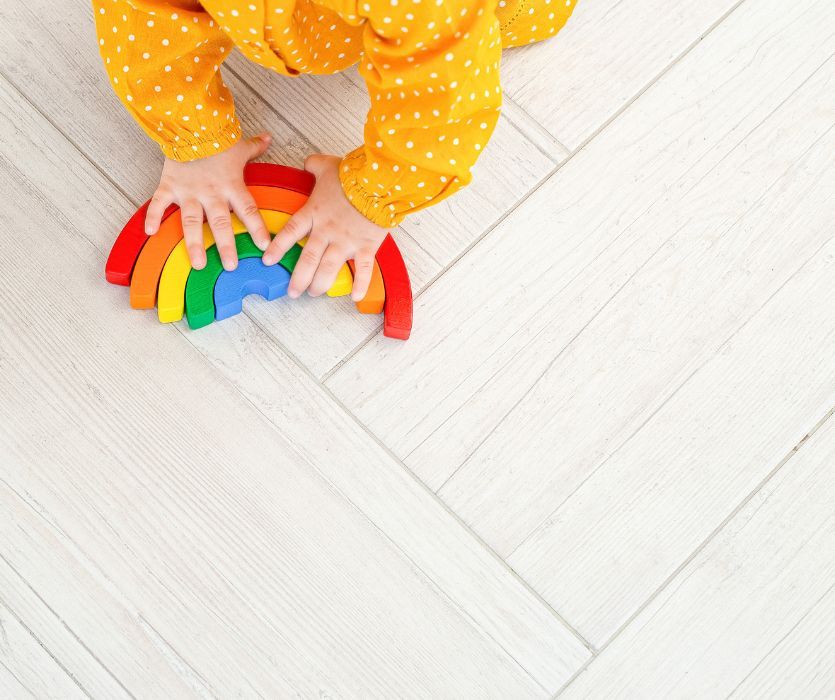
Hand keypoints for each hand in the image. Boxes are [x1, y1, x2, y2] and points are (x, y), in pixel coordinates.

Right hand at [144, 133, 273, 270]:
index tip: (265, 246)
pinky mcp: (169, 186)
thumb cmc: (215, 136)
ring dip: (195, 244)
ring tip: (199, 264)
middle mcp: (211, 192)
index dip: (257, 228)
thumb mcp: (238, 144)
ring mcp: (189, 191)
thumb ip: (255, 147)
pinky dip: (152, 217)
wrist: (188, 122)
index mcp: (231, 185)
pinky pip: (159, 204)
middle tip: (231, 266)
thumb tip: (270, 139)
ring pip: (192, 222)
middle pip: (220, 223)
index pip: (249, 210)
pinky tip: (150, 233)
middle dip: (226, 245)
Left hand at [262, 154, 388, 300]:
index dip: (278, 248)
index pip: (290, 233)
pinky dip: (360, 285)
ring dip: (320, 284)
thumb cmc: (353, 174)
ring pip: (329, 269)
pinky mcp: (366, 246)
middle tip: (293, 292)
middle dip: (298, 279)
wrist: (378, 183)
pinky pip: (363, 269)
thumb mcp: (327, 165)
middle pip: (307, 260)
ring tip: (314, 294)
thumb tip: (308, 162)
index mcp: (314, 213)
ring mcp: (346, 241)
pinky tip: (354, 298)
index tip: (268, 261)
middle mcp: (326, 231)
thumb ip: (314, 165)